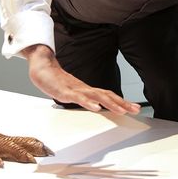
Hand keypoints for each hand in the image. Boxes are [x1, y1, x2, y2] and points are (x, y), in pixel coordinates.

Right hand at [23, 45, 140, 114]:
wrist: (42, 68)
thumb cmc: (56, 81)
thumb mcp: (72, 93)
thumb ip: (83, 99)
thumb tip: (95, 106)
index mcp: (87, 90)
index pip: (108, 95)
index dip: (122, 101)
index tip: (136, 107)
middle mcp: (84, 88)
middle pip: (106, 95)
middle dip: (122, 103)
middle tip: (136, 109)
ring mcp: (75, 89)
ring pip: (95, 96)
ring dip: (109, 103)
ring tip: (121, 110)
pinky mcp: (64, 92)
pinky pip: (77, 98)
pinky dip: (88, 102)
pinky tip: (96, 107)